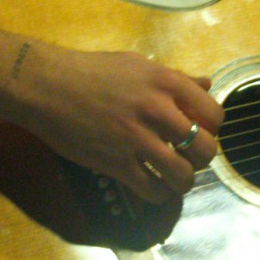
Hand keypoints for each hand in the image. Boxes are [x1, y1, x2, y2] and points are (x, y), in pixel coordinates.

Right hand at [19, 45, 223, 202]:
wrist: (45, 86)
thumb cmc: (91, 72)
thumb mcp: (138, 65)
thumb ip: (175, 78)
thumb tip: (207, 83)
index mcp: (166, 83)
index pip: (214, 115)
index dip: (212, 128)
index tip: (200, 132)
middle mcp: (157, 111)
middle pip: (204, 149)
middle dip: (201, 159)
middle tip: (188, 158)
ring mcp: (136, 139)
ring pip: (182, 175)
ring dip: (182, 182)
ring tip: (173, 178)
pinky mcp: (116, 163)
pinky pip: (152, 190)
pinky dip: (158, 194)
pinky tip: (152, 186)